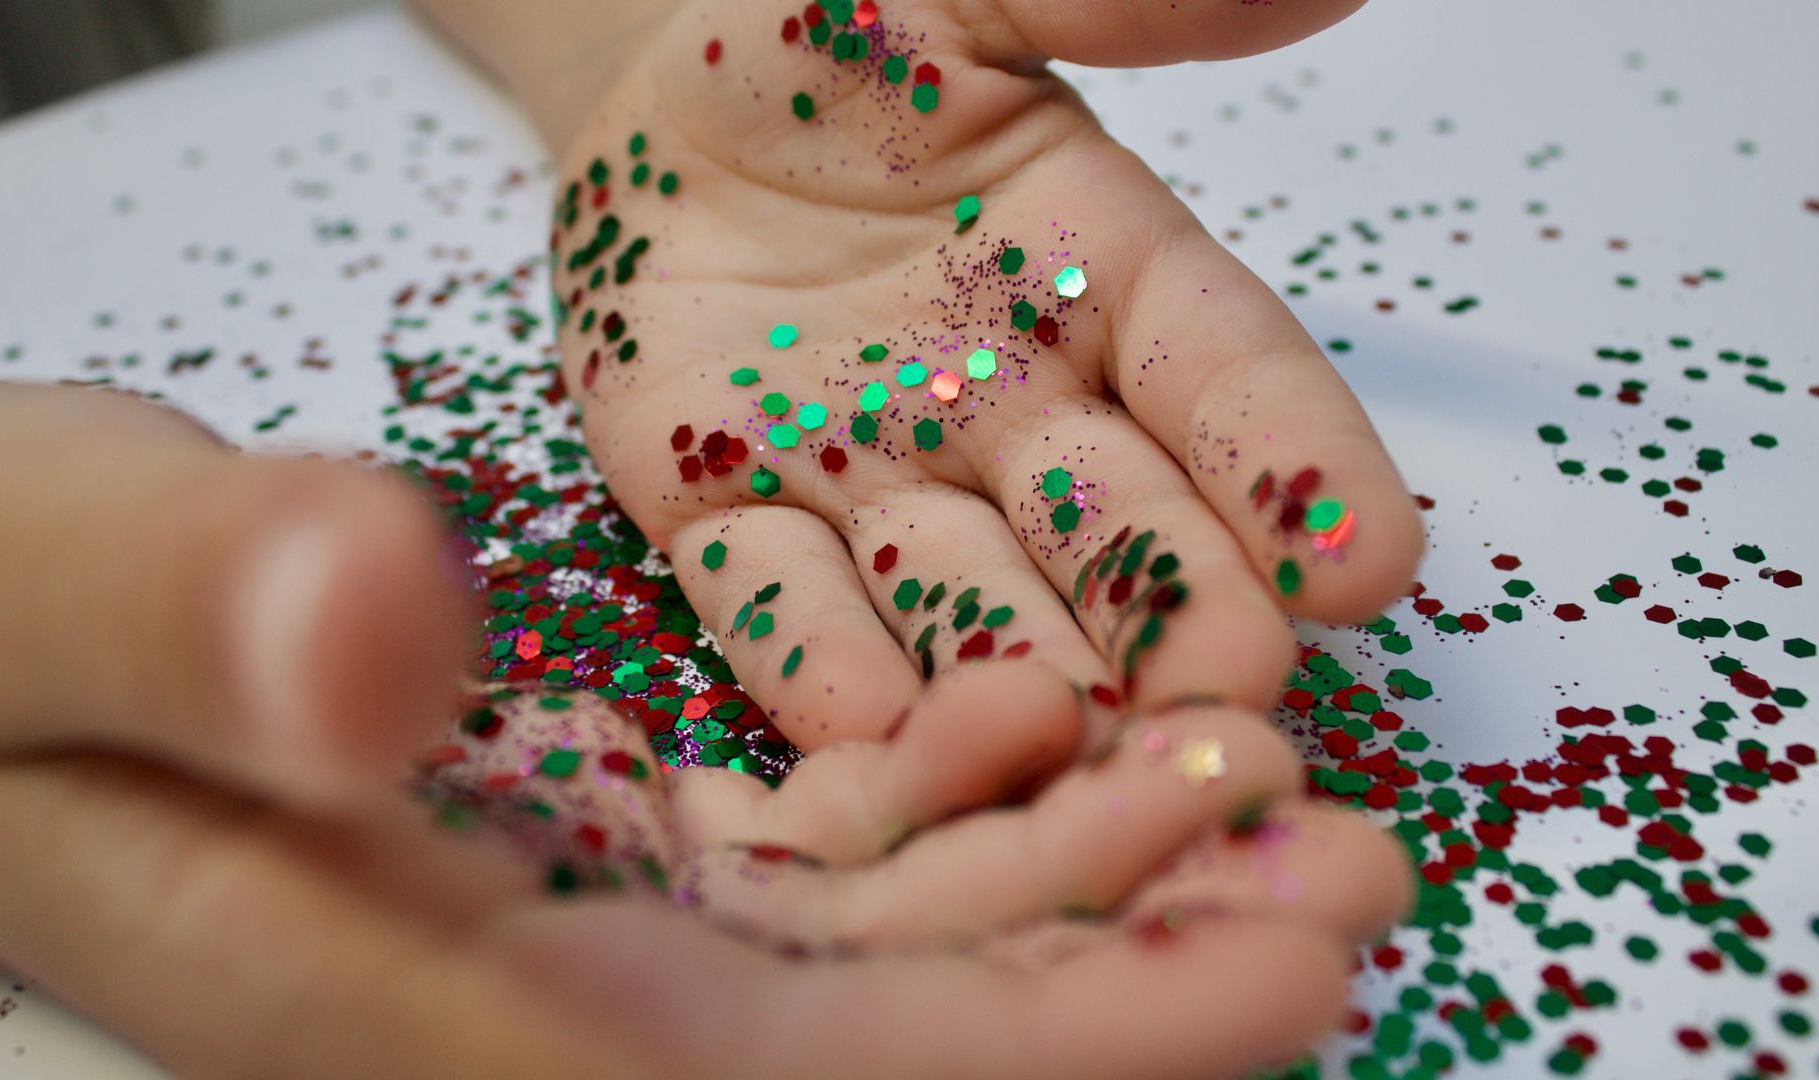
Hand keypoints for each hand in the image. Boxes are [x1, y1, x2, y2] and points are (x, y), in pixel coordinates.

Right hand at [0, 383, 1406, 1076]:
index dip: (1058, 1042)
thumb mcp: (25, 570)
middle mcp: (520, 1005)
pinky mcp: (567, 858)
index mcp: (407, 994)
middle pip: (890, 1043)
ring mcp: (554, 939)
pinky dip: (951, 810)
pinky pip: (808, 870)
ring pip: (877, 959)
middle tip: (1347, 858)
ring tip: (1249, 780)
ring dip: (1080, 885)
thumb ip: (196, 606)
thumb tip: (391, 631)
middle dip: (1137, 973)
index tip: (1275, 955)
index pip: (798, 1076)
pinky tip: (1049, 730)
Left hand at [416, 0, 1425, 750]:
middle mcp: (1009, 410)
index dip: (1298, 468)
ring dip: (1012, 670)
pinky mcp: (726, 513)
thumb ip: (1119, 4)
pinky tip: (859, 727)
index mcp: (1103, 280)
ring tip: (1063, 738)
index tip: (1371, 562)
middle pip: (1116, 526)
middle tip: (1234, 696)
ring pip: (961, 594)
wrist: (661, 102)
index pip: (1226, 377)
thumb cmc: (826, 36)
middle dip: (1177, 609)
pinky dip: (816, 662)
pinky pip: (774, 599)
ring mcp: (869, 476)